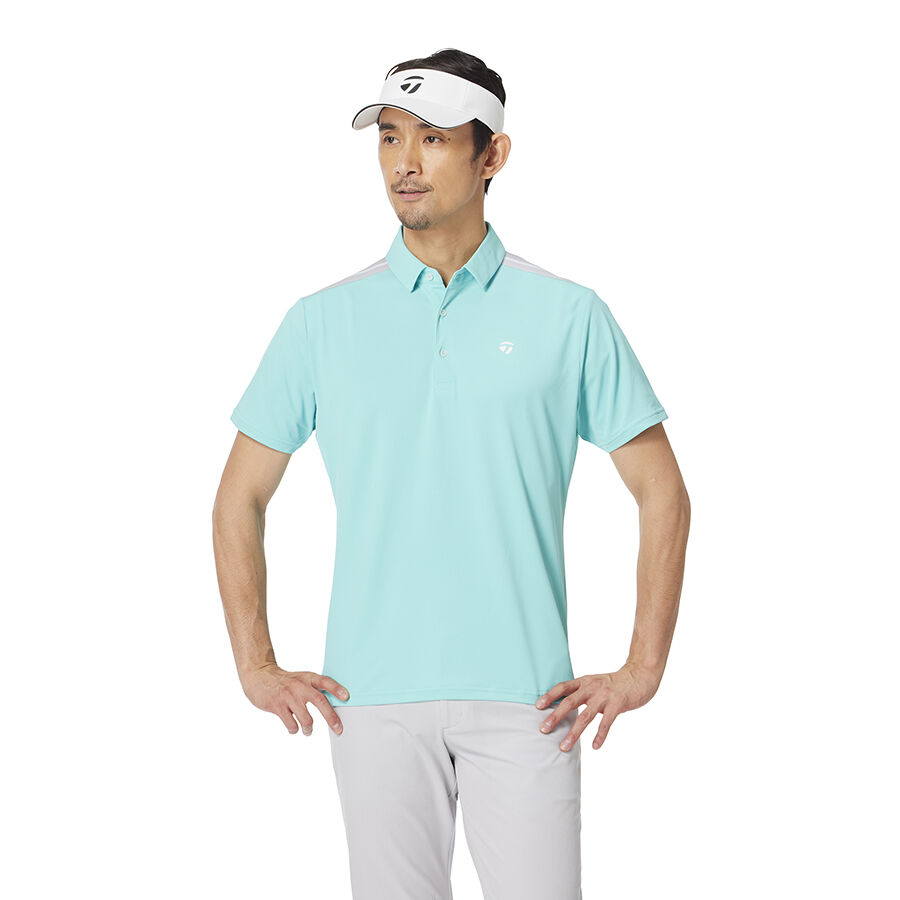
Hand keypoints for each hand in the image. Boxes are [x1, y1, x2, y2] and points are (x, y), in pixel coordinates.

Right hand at [241, 664, 350, 736]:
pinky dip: (294, 729)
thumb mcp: (301, 679)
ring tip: (308, 730)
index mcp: (307, 678)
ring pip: (306, 719)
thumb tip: (333, 705)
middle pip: (320, 701)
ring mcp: (288, 696)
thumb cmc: (284, 681)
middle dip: (331, 717)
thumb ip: (314, 689)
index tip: (347, 697)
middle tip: (338, 729)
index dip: (336, 689)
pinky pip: (291, 724)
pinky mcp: (277, 706)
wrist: (259, 675)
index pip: (325, 681)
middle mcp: (299, 686)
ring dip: (309, 729)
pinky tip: (293, 727)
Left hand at [535, 664, 660, 751]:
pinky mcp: (617, 704)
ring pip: (585, 716)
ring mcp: (604, 696)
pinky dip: (600, 735)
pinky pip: (606, 722)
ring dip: (573, 733)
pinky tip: (594, 746)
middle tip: (543, 730)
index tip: (537, 707)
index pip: (563, 687)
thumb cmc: (615, 683)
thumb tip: (564, 708)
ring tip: (564, 747)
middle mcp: (592, 688)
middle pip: (569, 702)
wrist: (640, 675)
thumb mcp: (595, 683)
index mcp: (584, 682)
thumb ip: (582, 693)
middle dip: (555, 717)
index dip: (550, 696)